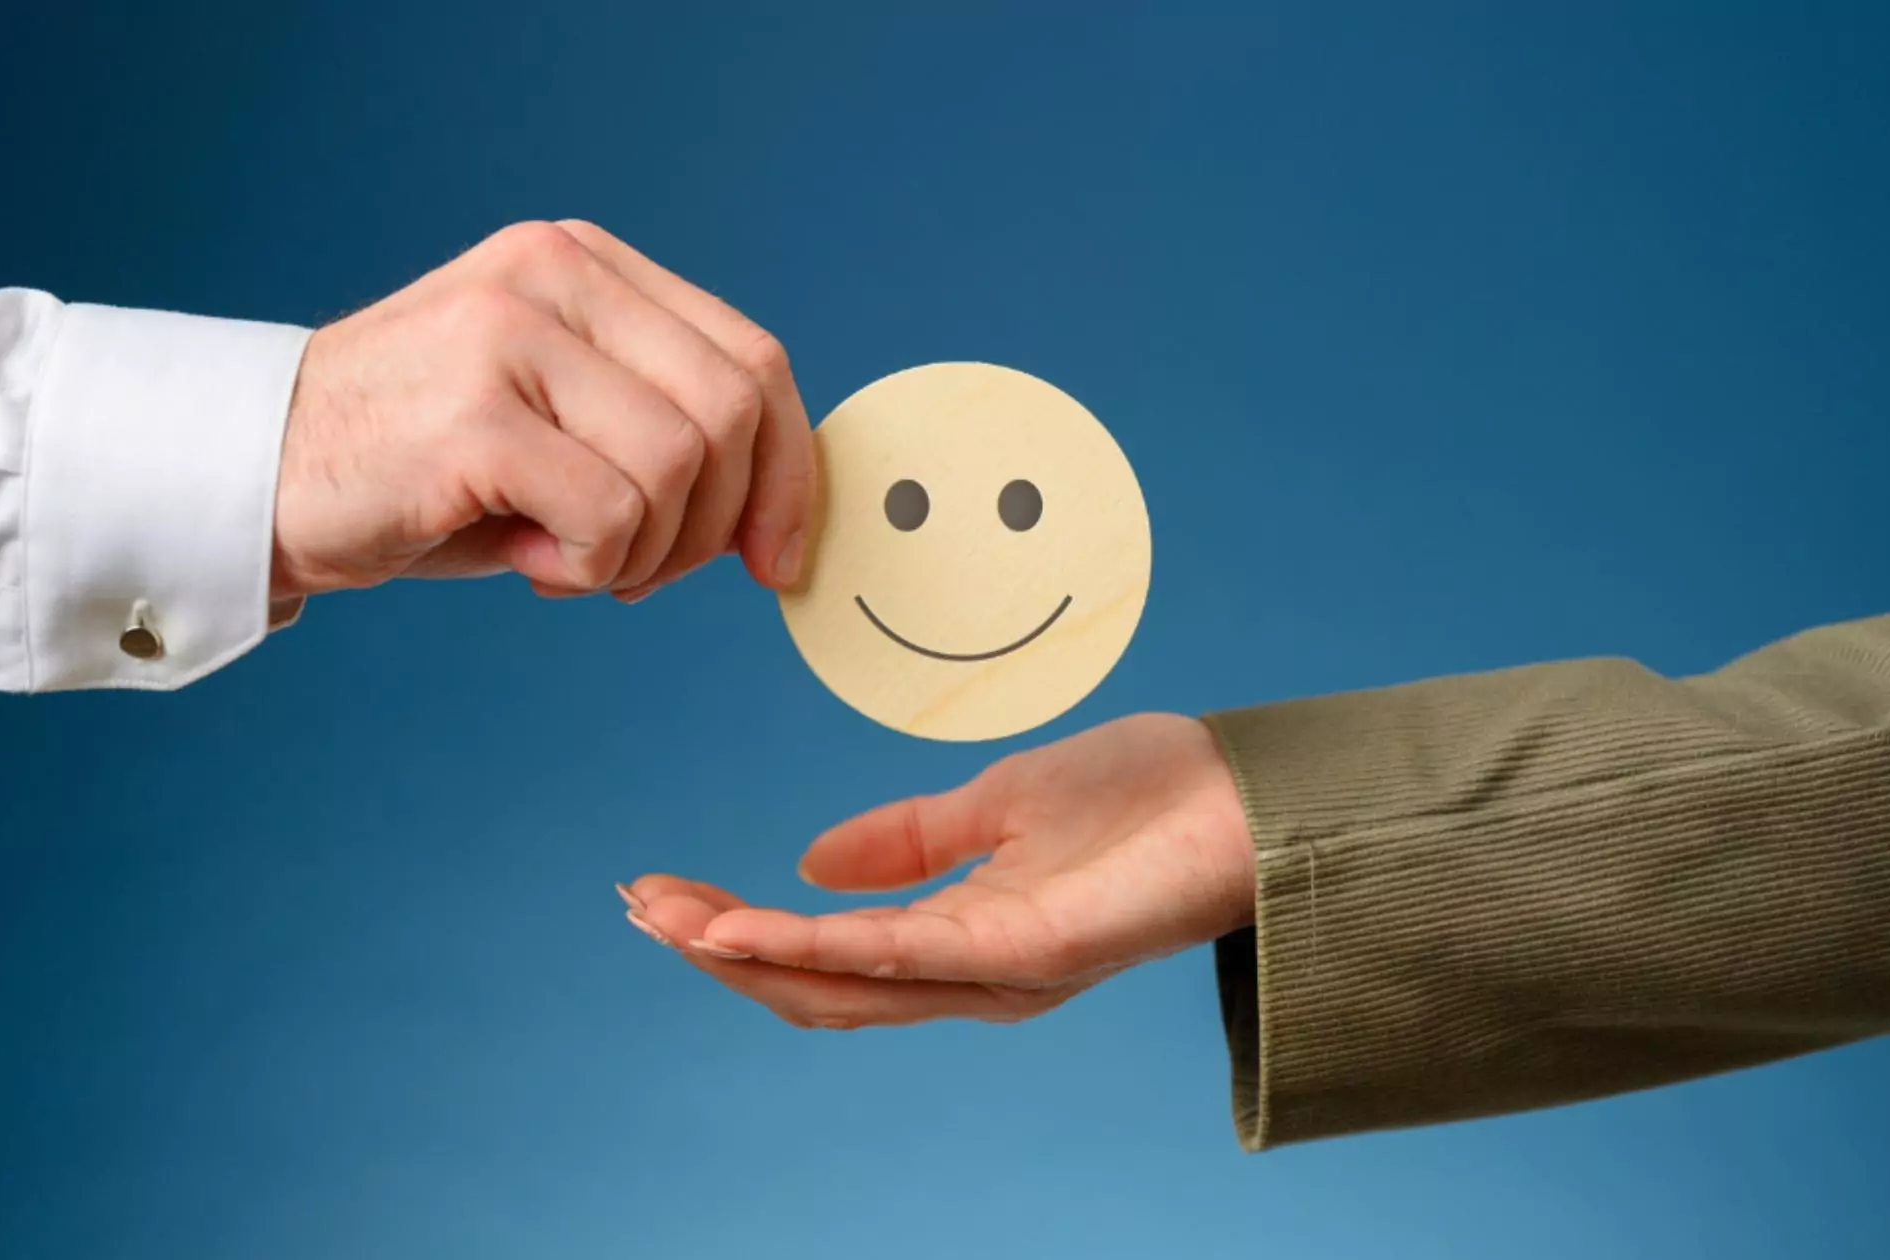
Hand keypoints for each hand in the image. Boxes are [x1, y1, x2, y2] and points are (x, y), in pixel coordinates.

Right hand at [268, 220, 814, 604]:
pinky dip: (591, 565)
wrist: (257, 477)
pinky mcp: (475, 412)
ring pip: (679, 464)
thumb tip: (779, 508)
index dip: (788, 471)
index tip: (776, 556)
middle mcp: (553, 273)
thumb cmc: (420, 467)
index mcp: (584, 264)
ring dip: (644, 551)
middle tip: (642, 572)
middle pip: (732, 411)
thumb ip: (658, 424)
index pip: (751, 357)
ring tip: (568, 559)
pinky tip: (530, 560)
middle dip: (714, 524)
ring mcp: (511, 334)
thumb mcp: (557, 418)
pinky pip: (612, 514)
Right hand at [621, 713, 1256, 1027]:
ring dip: (744, 951)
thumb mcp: (999, 804)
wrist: (1251, 794)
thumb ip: (908, 839)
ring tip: (667, 914)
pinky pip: (900, 954)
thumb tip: (808, 864)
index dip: (739, 930)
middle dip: (719, 950)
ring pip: (842, 981)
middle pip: (817, 983)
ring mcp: (1000, 970)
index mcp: (964, 938)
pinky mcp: (1030, 951)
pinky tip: (745, 923)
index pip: (826, 952)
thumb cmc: (1150, 800)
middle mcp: (974, 974)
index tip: (664, 891)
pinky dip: (813, 942)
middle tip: (638, 903)